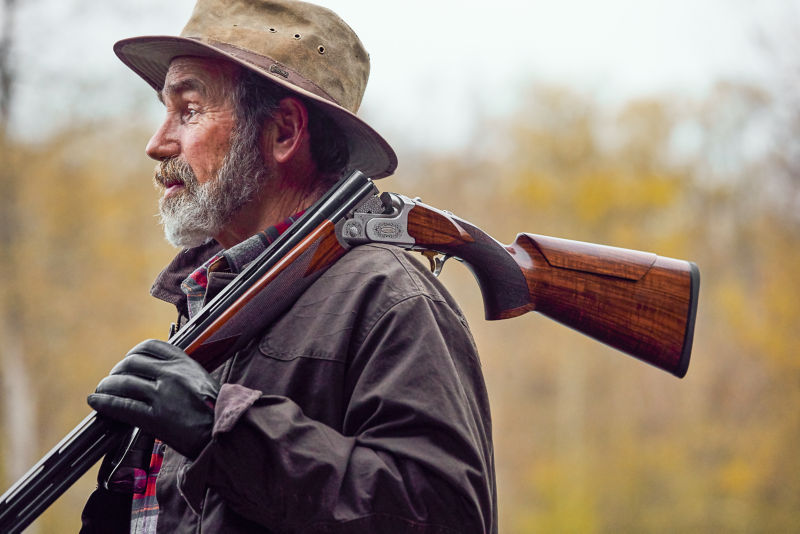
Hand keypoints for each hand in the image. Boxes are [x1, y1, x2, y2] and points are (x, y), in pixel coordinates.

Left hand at [88, 339, 218, 458]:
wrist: (222, 433)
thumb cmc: (215, 409)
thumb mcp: (202, 380)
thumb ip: (181, 372)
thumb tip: (156, 372)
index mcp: (185, 363)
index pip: (151, 346)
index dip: (134, 353)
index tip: (128, 361)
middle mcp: (172, 374)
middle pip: (132, 363)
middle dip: (117, 371)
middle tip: (112, 380)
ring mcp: (162, 395)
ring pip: (123, 383)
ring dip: (107, 386)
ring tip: (101, 391)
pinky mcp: (155, 418)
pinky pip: (122, 406)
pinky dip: (105, 403)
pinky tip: (96, 401)